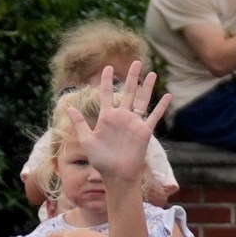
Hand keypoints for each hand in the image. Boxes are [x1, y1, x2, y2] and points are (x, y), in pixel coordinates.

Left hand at [65, 63, 167, 185]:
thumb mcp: (86, 140)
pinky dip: (160, 106)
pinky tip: (167, 96)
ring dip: (147, 87)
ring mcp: (134, 123)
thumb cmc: (100, 160)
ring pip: (142, 100)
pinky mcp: (145, 131)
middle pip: (127, 91)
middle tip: (136, 62)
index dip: (106, 80)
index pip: (106, 93)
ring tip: (152, 73)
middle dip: (132, 76)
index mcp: (106, 117)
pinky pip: (154, 116)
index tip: (108, 67)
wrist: (117, 174)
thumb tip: (69, 107)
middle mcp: (121, 117)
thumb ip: (79, 123)